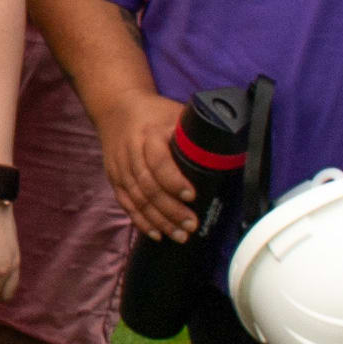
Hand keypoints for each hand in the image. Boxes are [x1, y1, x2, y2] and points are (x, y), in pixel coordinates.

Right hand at [89, 87, 198, 239]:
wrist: (116, 107)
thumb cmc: (154, 112)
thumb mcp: (175, 114)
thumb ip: (193, 134)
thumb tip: (228, 152)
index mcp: (149, 134)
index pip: (158, 161)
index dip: (174, 181)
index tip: (192, 195)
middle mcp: (131, 152)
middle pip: (148, 187)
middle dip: (170, 210)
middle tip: (191, 225)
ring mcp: (120, 167)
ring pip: (138, 200)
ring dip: (159, 221)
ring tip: (180, 235)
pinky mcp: (114, 178)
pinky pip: (127, 204)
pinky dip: (141, 221)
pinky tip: (157, 234)